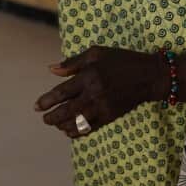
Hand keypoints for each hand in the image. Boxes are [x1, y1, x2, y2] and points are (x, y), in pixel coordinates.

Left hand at [34, 46, 166, 137]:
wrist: (149, 76)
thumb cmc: (121, 60)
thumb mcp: (96, 54)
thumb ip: (72, 63)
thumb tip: (51, 69)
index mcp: (88, 76)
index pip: (62, 92)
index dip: (47, 101)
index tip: (36, 107)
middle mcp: (94, 94)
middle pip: (67, 111)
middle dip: (52, 117)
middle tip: (44, 119)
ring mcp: (103, 107)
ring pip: (77, 122)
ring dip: (63, 126)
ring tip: (55, 124)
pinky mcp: (111, 116)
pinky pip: (91, 128)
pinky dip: (78, 132)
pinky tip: (70, 131)